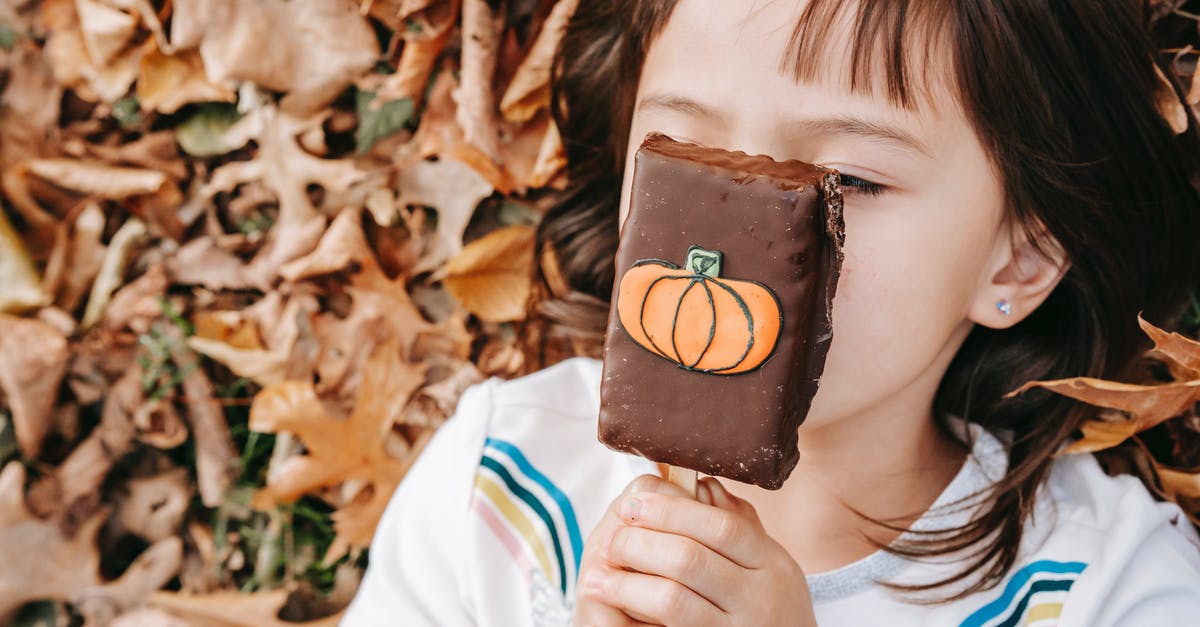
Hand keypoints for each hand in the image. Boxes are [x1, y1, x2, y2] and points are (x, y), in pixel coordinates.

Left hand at [574, 474, 817, 625]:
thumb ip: (737, 526)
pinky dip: (635, 612)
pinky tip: (612, 605)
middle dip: (641, 543)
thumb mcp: (767, 566)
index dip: (672, 511)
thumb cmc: (770, 610)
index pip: (720, 526)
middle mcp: (759, 599)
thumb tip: (701, 483)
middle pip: (690, 558)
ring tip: (596, 575)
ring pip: (672, 599)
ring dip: (626, 584)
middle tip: (612, 537)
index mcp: (772, 564)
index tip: (634, 503)